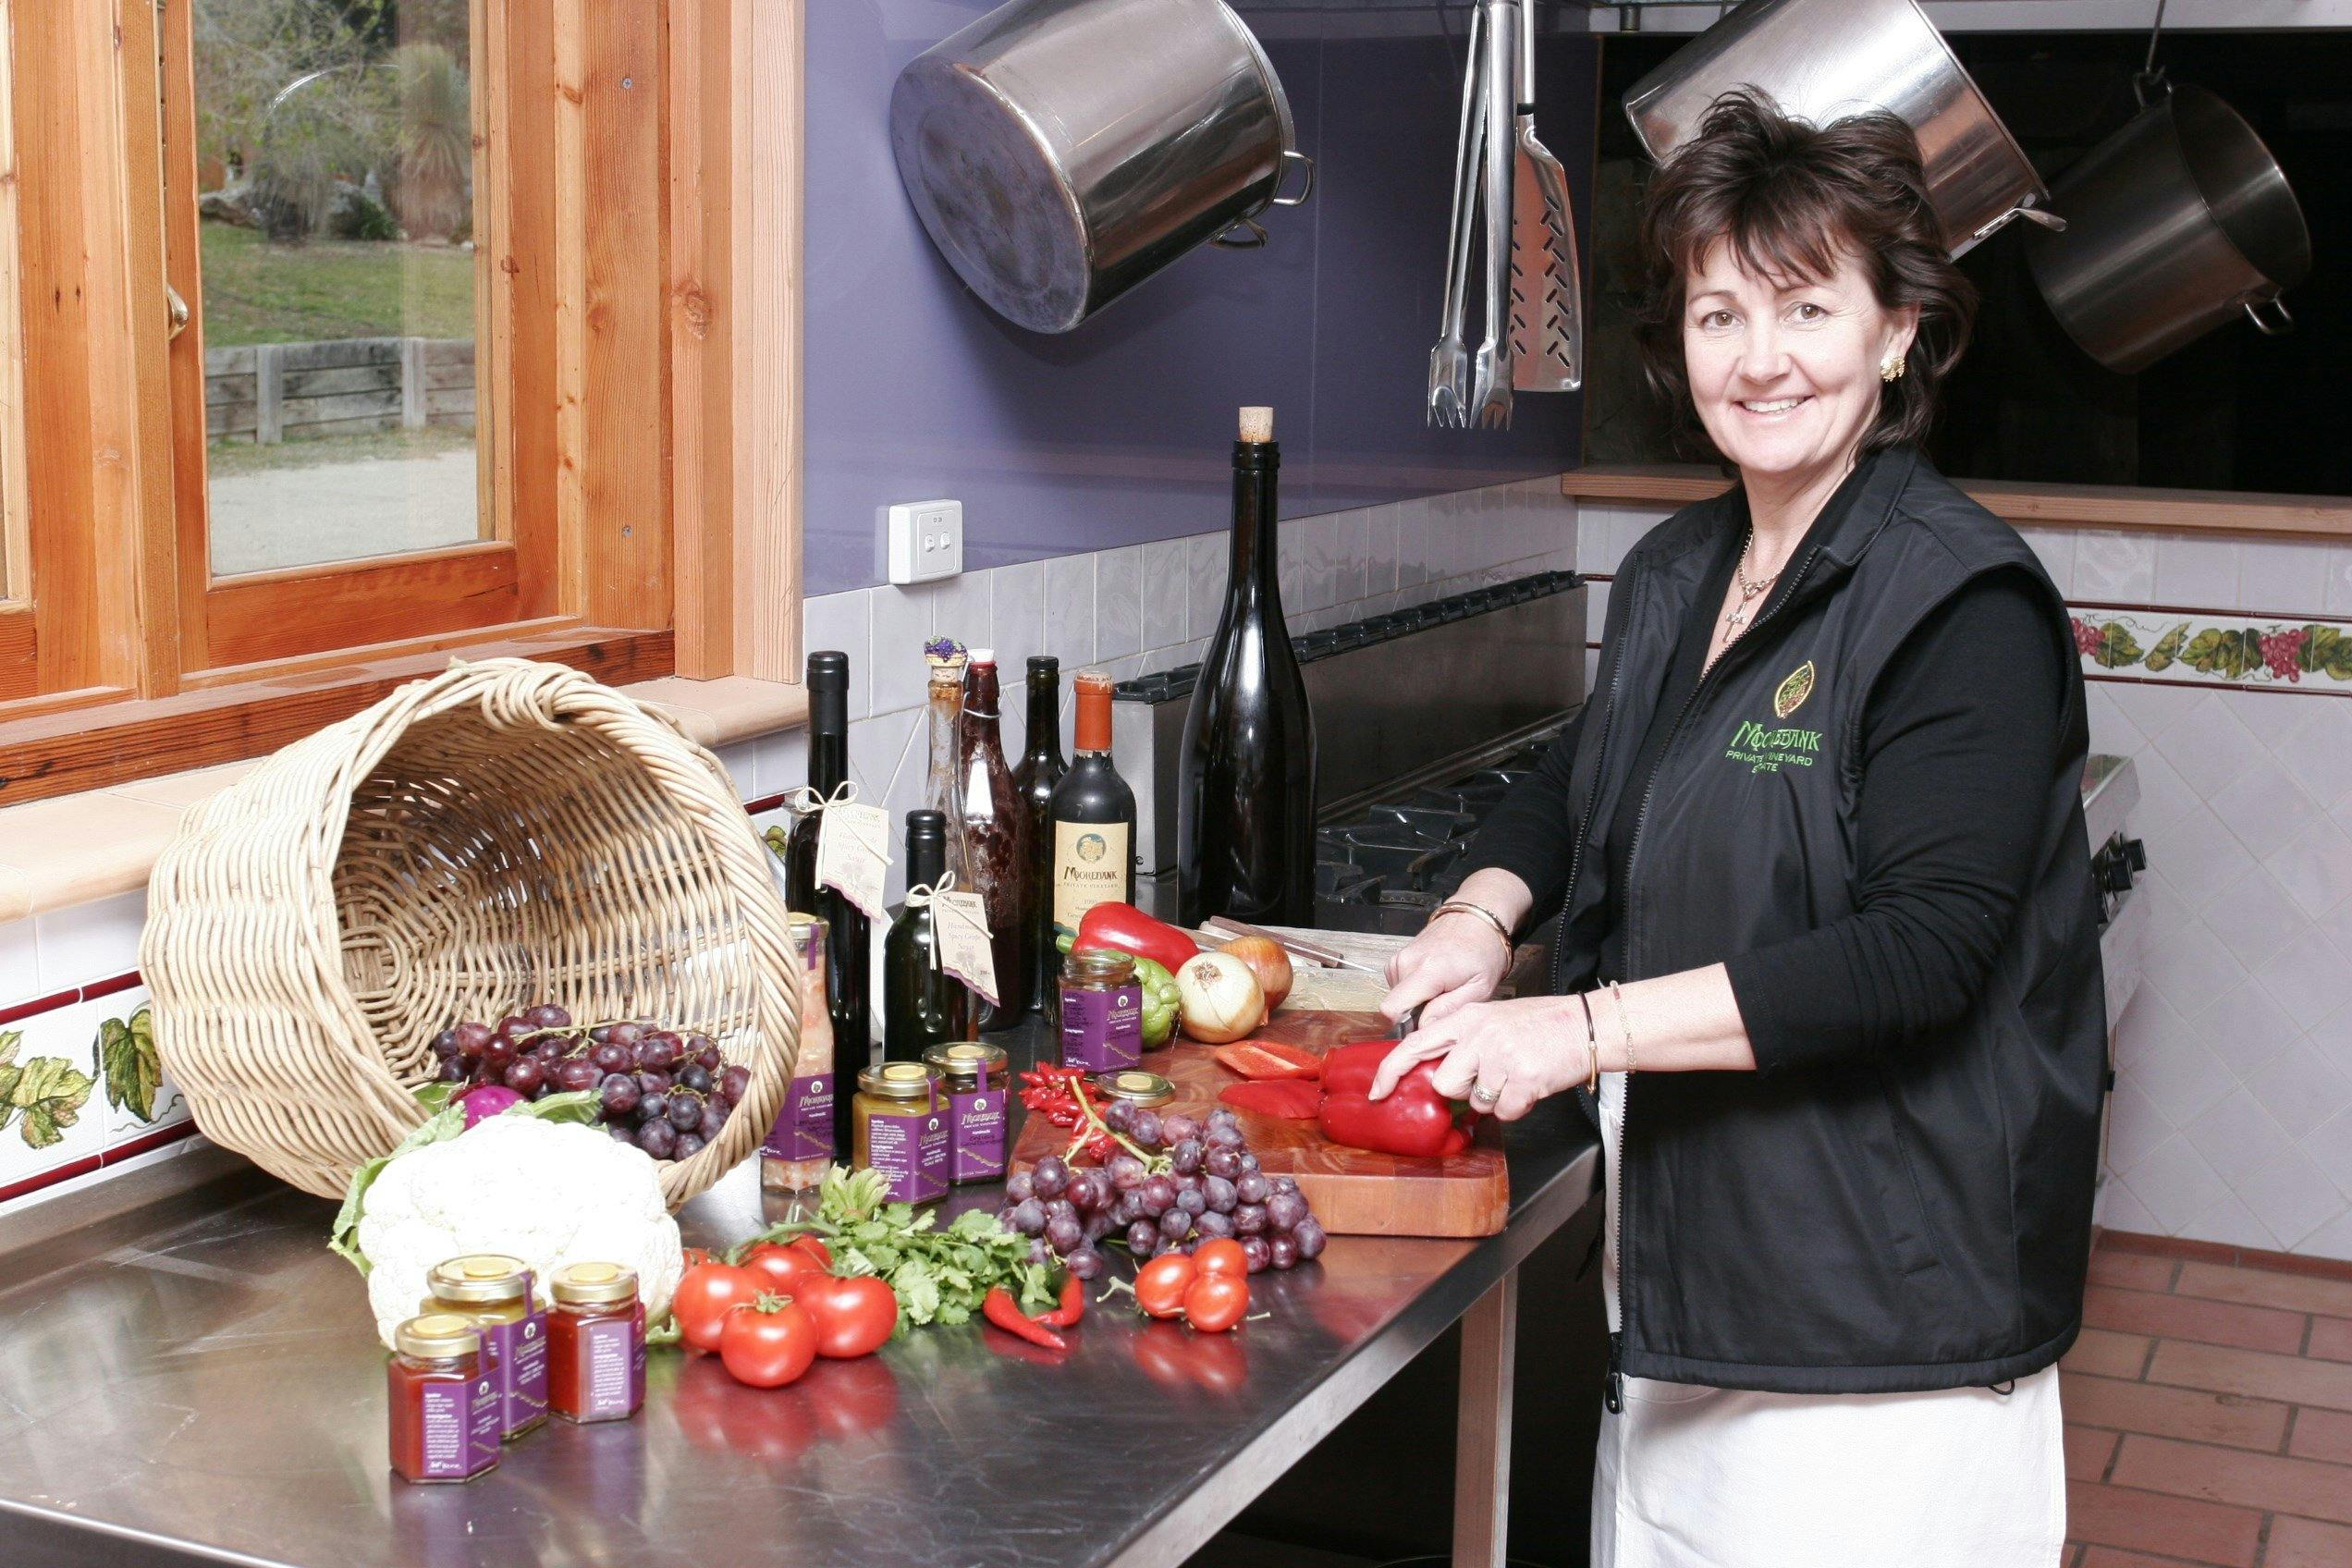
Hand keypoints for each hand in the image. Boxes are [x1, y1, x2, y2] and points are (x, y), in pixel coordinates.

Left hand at [1367, 996, 1580, 1121]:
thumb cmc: (1541, 1024)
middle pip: (1444, 1084)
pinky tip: (1530, 1086)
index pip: (1415, 1045)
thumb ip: (1462, 1041)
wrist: (1586, 1024)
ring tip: (1514, 1077)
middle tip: (1489, 1077)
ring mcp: (1501, 1057)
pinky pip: (1505, 1112)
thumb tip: (1437, 1074)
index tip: (1378, 1092)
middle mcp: (1478, 1035)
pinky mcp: (1523, 1079)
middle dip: (1462, 1090)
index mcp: (1467, 1018)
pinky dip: (1517, 1107)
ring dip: (1493, 1100)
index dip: (1390, 1071)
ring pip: (1475, 1102)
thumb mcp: (1492, 1019)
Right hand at [1380, 912, 1509, 1031]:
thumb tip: (1423, 1027)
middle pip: (1396, 1006)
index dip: (1404, 1026)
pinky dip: (1415, 990)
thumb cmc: (1483, 951)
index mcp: (1427, 971)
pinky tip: (1435, 981)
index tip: (1423, 1027)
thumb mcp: (1481, 987)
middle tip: (1444, 1004)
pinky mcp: (1398, 958)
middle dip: (1415, 1014)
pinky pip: (1399, 986)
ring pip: (1397, 997)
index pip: (1391, 1009)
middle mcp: (1407, 962)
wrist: (1477, 917)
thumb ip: (1450, 1009)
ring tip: (1442, 990)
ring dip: (1417, 1000)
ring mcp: (1400, 958)